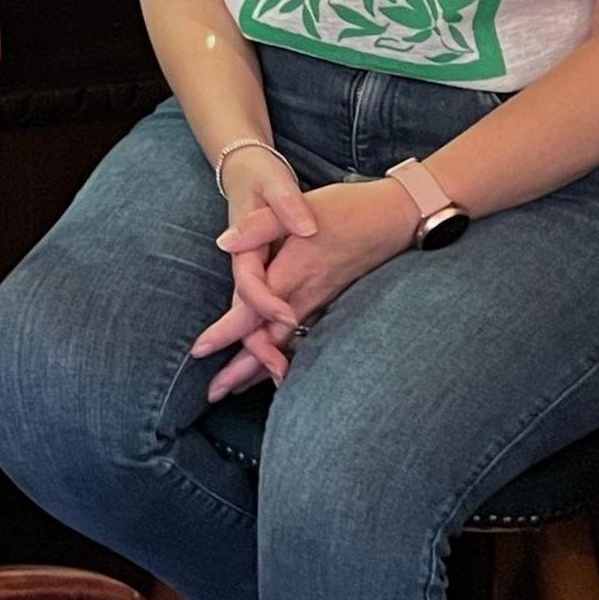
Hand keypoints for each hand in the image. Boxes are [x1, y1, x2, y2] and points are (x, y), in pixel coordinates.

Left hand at [192, 178, 415, 397]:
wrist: (398, 217)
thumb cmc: (348, 208)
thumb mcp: (302, 206)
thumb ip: (260, 226)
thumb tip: (224, 243)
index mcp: (293, 272)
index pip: (252, 312)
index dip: (225, 333)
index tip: (199, 351)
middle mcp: (306, 295)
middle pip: (267, 341)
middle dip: (239, 370)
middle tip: (213, 393)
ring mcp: (321, 301)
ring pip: (286, 344)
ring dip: (260, 369)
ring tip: (236, 390)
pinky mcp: (332, 300)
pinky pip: (304, 338)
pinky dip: (286, 355)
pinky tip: (279, 367)